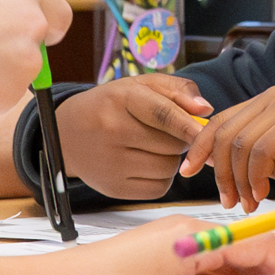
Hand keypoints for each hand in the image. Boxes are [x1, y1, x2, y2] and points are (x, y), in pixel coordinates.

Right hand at [0, 0, 70, 115]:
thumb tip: (3, 16)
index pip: (58, 13)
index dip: (46, 27)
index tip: (37, 36)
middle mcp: (32, 23)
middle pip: (42, 45)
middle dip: (23, 52)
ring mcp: (26, 59)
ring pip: (21, 73)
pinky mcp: (13, 91)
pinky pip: (3, 97)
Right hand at [57, 70, 215, 198]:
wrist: (68, 134)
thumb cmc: (113, 106)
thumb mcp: (140, 86)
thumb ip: (177, 90)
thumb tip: (205, 110)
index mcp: (121, 99)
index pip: (163, 115)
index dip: (189, 125)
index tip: (207, 132)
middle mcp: (113, 131)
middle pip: (173, 145)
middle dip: (180, 139)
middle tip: (166, 132)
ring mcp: (112, 163)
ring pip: (169, 168)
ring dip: (171, 159)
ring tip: (151, 146)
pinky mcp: (115, 188)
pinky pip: (159, 187)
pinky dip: (161, 177)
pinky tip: (145, 163)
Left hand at [181, 86, 274, 209]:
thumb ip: (252, 157)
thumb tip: (219, 169)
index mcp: (267, 103)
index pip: (220, 121)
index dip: (199, 147)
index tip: (188, 171)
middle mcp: (273, 98)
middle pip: (224, 134)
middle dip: (218, 172)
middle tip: (228, 201)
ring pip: (239, 145)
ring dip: (238, 180)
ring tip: (249, 203)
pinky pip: (261, 152)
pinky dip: (256, 178)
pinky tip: (263, 195)